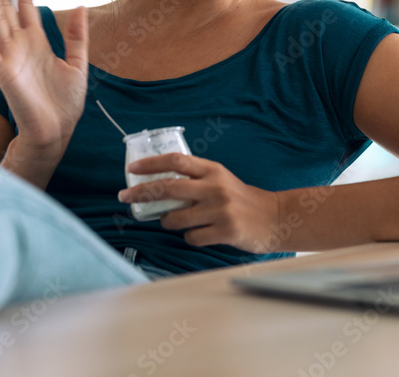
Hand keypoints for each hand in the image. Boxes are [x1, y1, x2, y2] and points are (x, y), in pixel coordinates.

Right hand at [0, 0, 87, 157]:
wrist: (57, 131)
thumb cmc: (65, 103)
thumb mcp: (78, 64)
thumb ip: (77, 36)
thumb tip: (80, 6)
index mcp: (37, 41)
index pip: (26, 4)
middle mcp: (20, 45)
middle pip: (5, 6)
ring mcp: (9, 57)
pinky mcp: (4, 74)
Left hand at [117, 154, 280, 253]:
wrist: (274, 217)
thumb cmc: (241, 198)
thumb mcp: (221, 179)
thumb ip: (195, 178)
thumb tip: (157, 182)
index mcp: (213, 171)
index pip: (176, 161)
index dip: (150, 164)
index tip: (132, 169)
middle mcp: (215, 188)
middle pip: (168, 188)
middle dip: (141, 192)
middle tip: (124, 197)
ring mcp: (220, 210)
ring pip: (175, 218)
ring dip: (167, 221)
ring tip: (175, 221)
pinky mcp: (225, 231)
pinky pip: (192, 237)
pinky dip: (190, 236)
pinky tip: (201, 233)